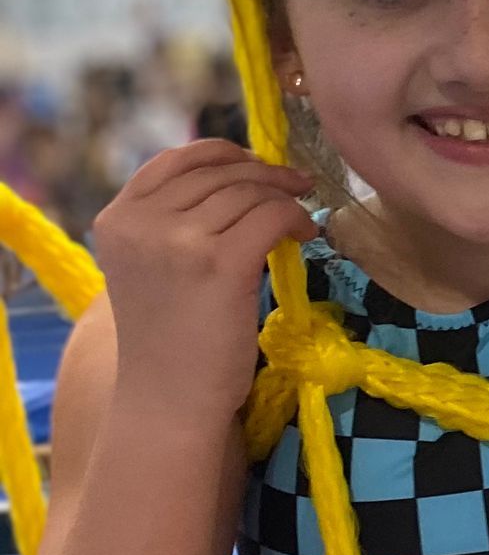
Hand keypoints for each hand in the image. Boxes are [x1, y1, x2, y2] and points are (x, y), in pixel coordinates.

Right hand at [92, 140, 314, 427]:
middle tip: (296, 185)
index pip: (174, 160)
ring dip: (284, 198)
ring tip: (301, 217)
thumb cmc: (169, 344)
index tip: (256, 164)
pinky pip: (270, 217)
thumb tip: (231, 182)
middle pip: (217, 172)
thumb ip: (170, 225)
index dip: (223, 153)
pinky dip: (295, 219)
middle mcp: (141, 222)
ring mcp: (178, 241)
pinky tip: (305, 234)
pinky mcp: (220, 264)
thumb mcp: (150, 269)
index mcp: (117, 219)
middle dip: (263, 174)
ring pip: (248, 192)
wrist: (169, 401)